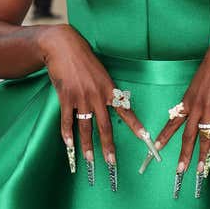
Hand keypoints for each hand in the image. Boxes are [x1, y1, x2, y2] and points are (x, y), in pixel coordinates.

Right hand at [38, 24, 159, 186]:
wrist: (63, 46)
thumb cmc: (83, 59)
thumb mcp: (101, 73)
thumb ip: (105, 90)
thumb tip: (111, 104)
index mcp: (109, 88)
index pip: (125, 110)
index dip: (135, 125)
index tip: (146, 138)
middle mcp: (97, 95)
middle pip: (105, 126)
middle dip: (108, 146)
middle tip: (112, 162)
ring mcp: (81, 97)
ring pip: (86, 127)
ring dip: (87, 145)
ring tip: (89, 159)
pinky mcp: (66, 97)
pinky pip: (67, 120)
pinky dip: (67, 134)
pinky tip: (69, 144)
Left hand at [150, 32, 209, 196]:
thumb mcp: (198, 84)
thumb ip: (196, 99)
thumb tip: (197, 111)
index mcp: (187, 100)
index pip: (173, 122)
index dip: (164, 136)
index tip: (156, 148)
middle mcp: (195, 106)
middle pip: (186, 135)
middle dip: (183, 154)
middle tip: (179, 171)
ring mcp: (209, 107)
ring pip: (202, 136)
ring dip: (201, 155)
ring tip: (199, 170)